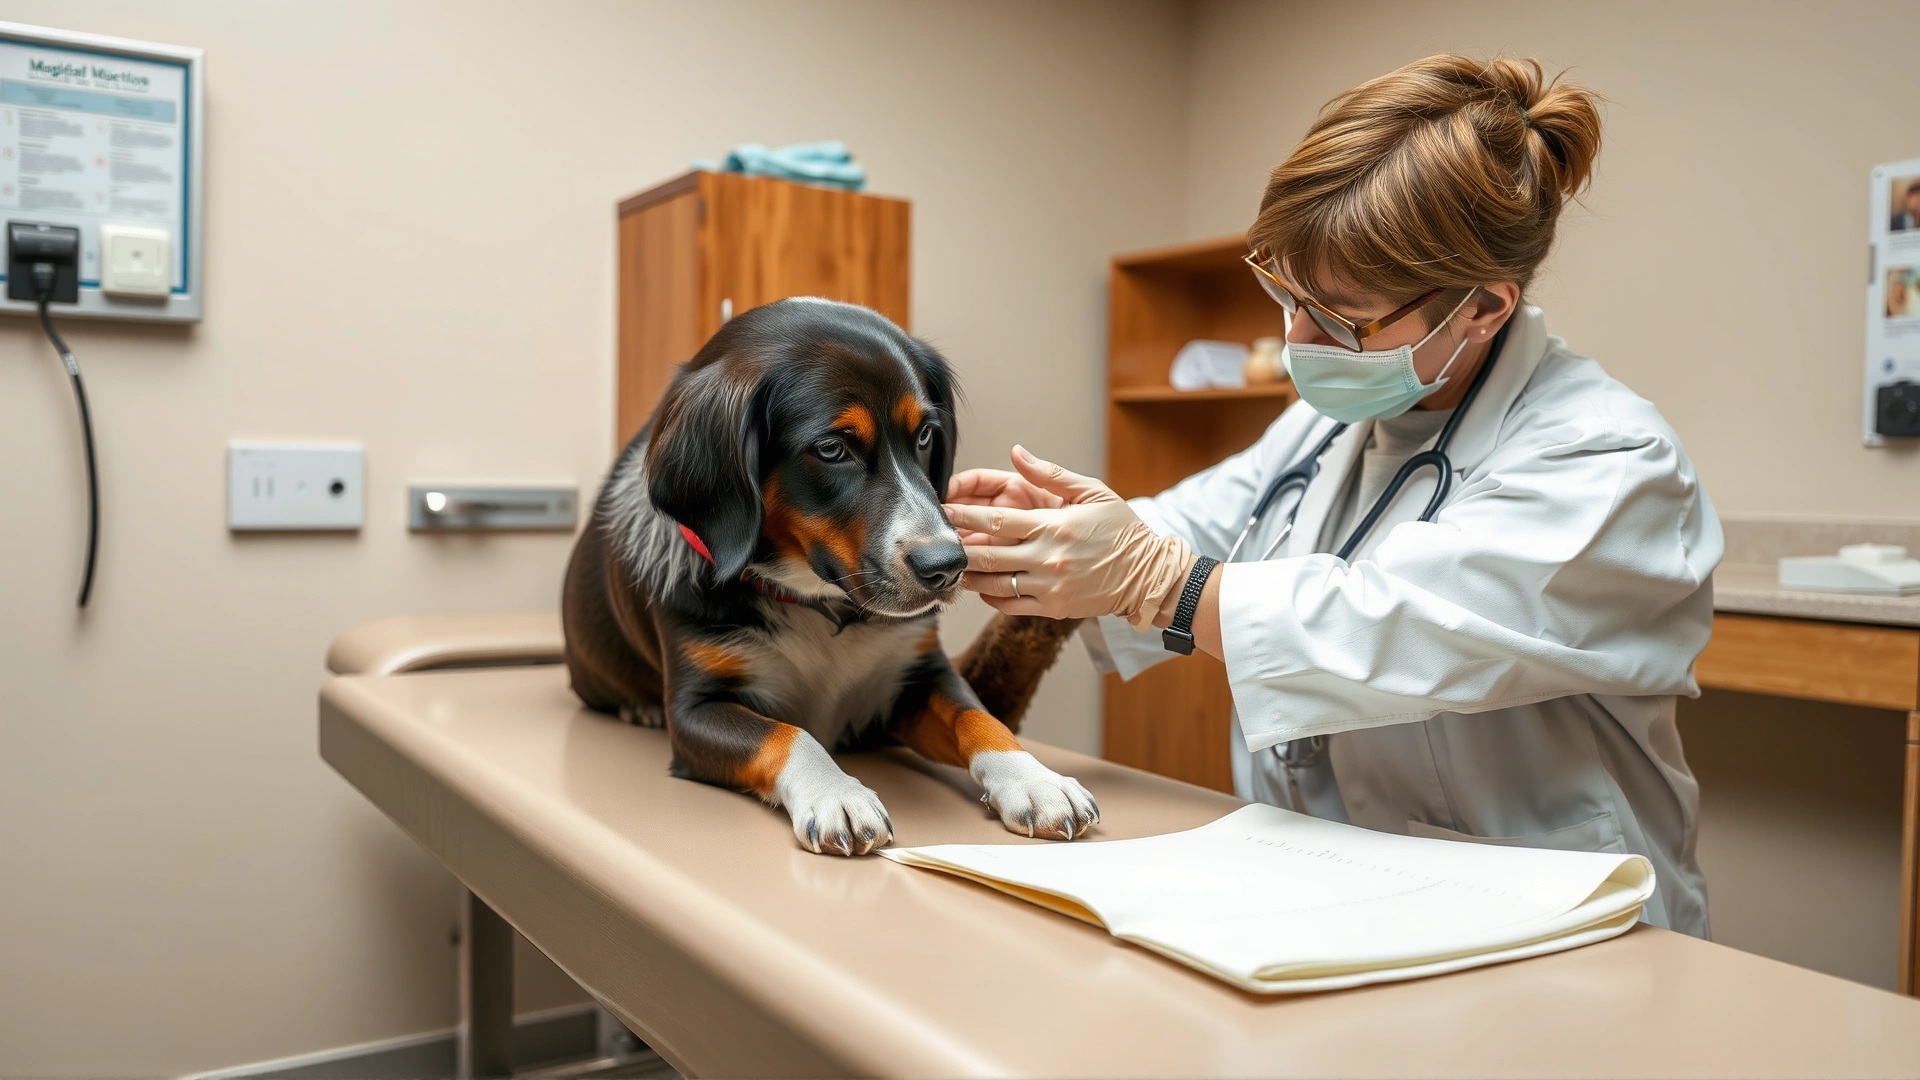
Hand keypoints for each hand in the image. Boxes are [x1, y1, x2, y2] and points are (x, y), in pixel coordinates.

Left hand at [941, 446, 1195, 628]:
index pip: (995, 521)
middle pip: (986, 555)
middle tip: (933, 541)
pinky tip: (980, 585)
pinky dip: (989, 595)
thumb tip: (1017, 454)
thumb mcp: (1091, 492)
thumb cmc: (1120, 530)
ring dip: (967, 575)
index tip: (941, 510)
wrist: (1148, 575)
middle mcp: (1047, 559)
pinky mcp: (1052, 608)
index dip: (963, 516)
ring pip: (992, 583)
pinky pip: (1009, 605)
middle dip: (956, 547)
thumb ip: (1050, 474)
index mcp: (1054, 527)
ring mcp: (1048, 587)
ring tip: (950, 565)